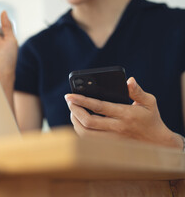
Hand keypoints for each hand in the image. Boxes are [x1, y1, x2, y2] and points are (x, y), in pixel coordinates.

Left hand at [65, 77, 182, 148]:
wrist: (158, 145)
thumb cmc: (151, 120)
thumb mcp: (149, 103)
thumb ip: (137, 91)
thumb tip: (129, 80)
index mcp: (126, 114)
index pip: (99, 107)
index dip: (82, 100)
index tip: (70, 95)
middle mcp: (117, 128)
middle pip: (88, 121)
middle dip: (74, 110)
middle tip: (69, 101)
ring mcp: (112, 140)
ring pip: (86, 134)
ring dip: (75, 121)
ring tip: (72, 111)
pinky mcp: (109, 147)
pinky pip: (89, 141)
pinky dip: (80, 131)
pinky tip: (78, 122)